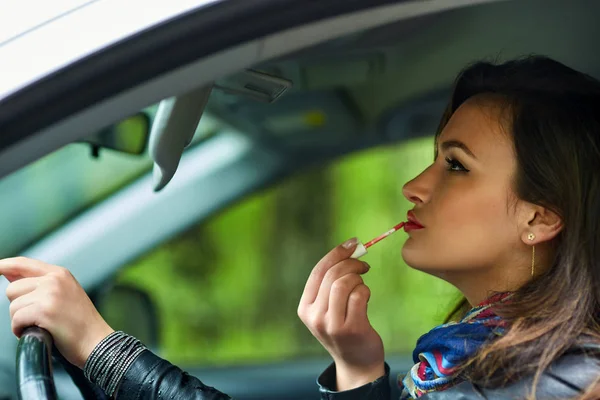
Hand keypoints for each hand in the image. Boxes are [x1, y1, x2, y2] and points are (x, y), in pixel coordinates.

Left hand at [0, 257, 113, 368]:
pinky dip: (21, 331)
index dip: (4, 265)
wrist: (96, 341)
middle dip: (18, 307)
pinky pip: (16, 320)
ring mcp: (50, 294)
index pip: (23, 263)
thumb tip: (8, 274)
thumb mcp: (65, 294)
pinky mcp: (44, 311)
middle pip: (12, 289)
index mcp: (60, 273)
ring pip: (13, 306)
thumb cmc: (80, 322)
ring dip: (20, 321)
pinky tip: (38, 333)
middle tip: (37, 317)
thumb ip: (39, 283)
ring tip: (41, 326)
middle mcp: (54, 279)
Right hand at [298, 238, 384, 390]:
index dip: (336, 253)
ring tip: (363, 284)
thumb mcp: (328, 308)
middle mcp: (315, 316)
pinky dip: (365, 290)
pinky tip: (366, 297)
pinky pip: (359, 295)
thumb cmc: (344, 329)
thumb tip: (349, 248)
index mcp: (304, 308)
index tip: (352, 243)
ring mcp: (332, 324)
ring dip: (358, 278)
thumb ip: (331, 283)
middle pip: (332, 275)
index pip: (318, 272)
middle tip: (364, 265)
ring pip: (344, 283)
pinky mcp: (351, 329)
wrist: (356, 365)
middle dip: (351, 263)